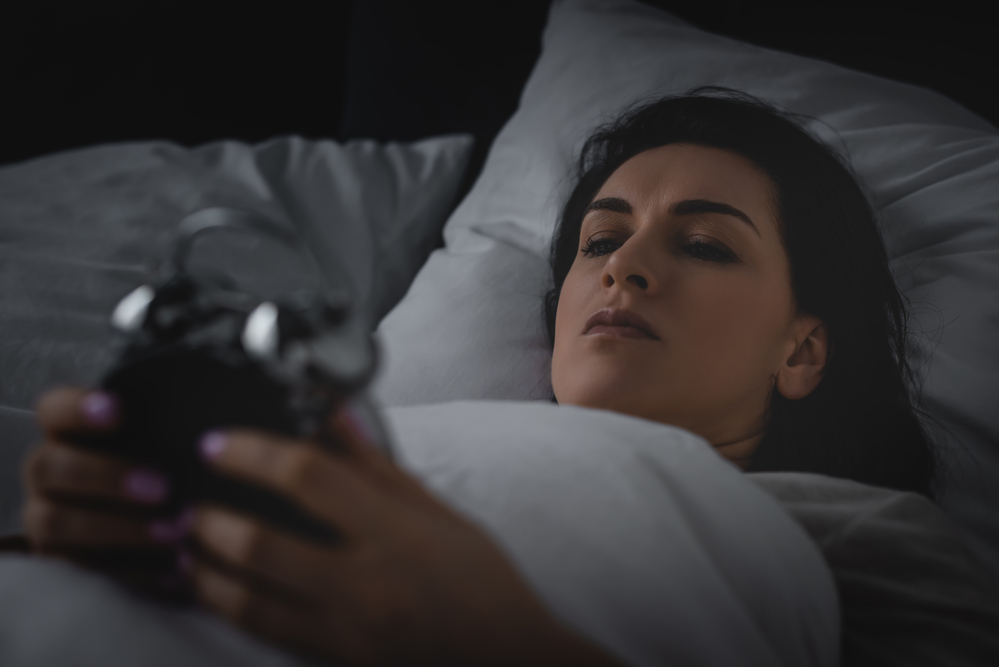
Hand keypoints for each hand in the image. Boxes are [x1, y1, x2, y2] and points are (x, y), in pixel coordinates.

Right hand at [23, 386, 187, 588]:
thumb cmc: (165, 459)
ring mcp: (47, 516)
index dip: (78, 409)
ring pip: (56, 521)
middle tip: (163, 489)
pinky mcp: (64, 558)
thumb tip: (209, 429)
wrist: (166, 511)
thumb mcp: (165, 437)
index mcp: (66, 430)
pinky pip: (82, 565)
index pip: (54, 409)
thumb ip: (168, 426)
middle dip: (107, 476)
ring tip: (170, 533)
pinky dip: (129, 566)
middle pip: (50, 467)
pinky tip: (171, 565)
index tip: (119, 411)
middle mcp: (47, 471)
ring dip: (116, 528)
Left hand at [189, 412, 620, 665]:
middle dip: (210, 517)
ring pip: (246, 601)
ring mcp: (343, 630)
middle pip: (259, 544)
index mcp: (393, 533)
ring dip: (203, 569)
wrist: (509, 661)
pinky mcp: (333, 660)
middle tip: (191, 498)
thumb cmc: (483, 584)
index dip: (252, 453)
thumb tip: (332, 416)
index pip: (307, 478)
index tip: (220, 443)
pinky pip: (264, 634)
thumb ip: (377, 467)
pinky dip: (229, 608)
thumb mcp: (439, 514)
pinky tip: (215, 589)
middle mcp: (363, 583)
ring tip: (188, 543)